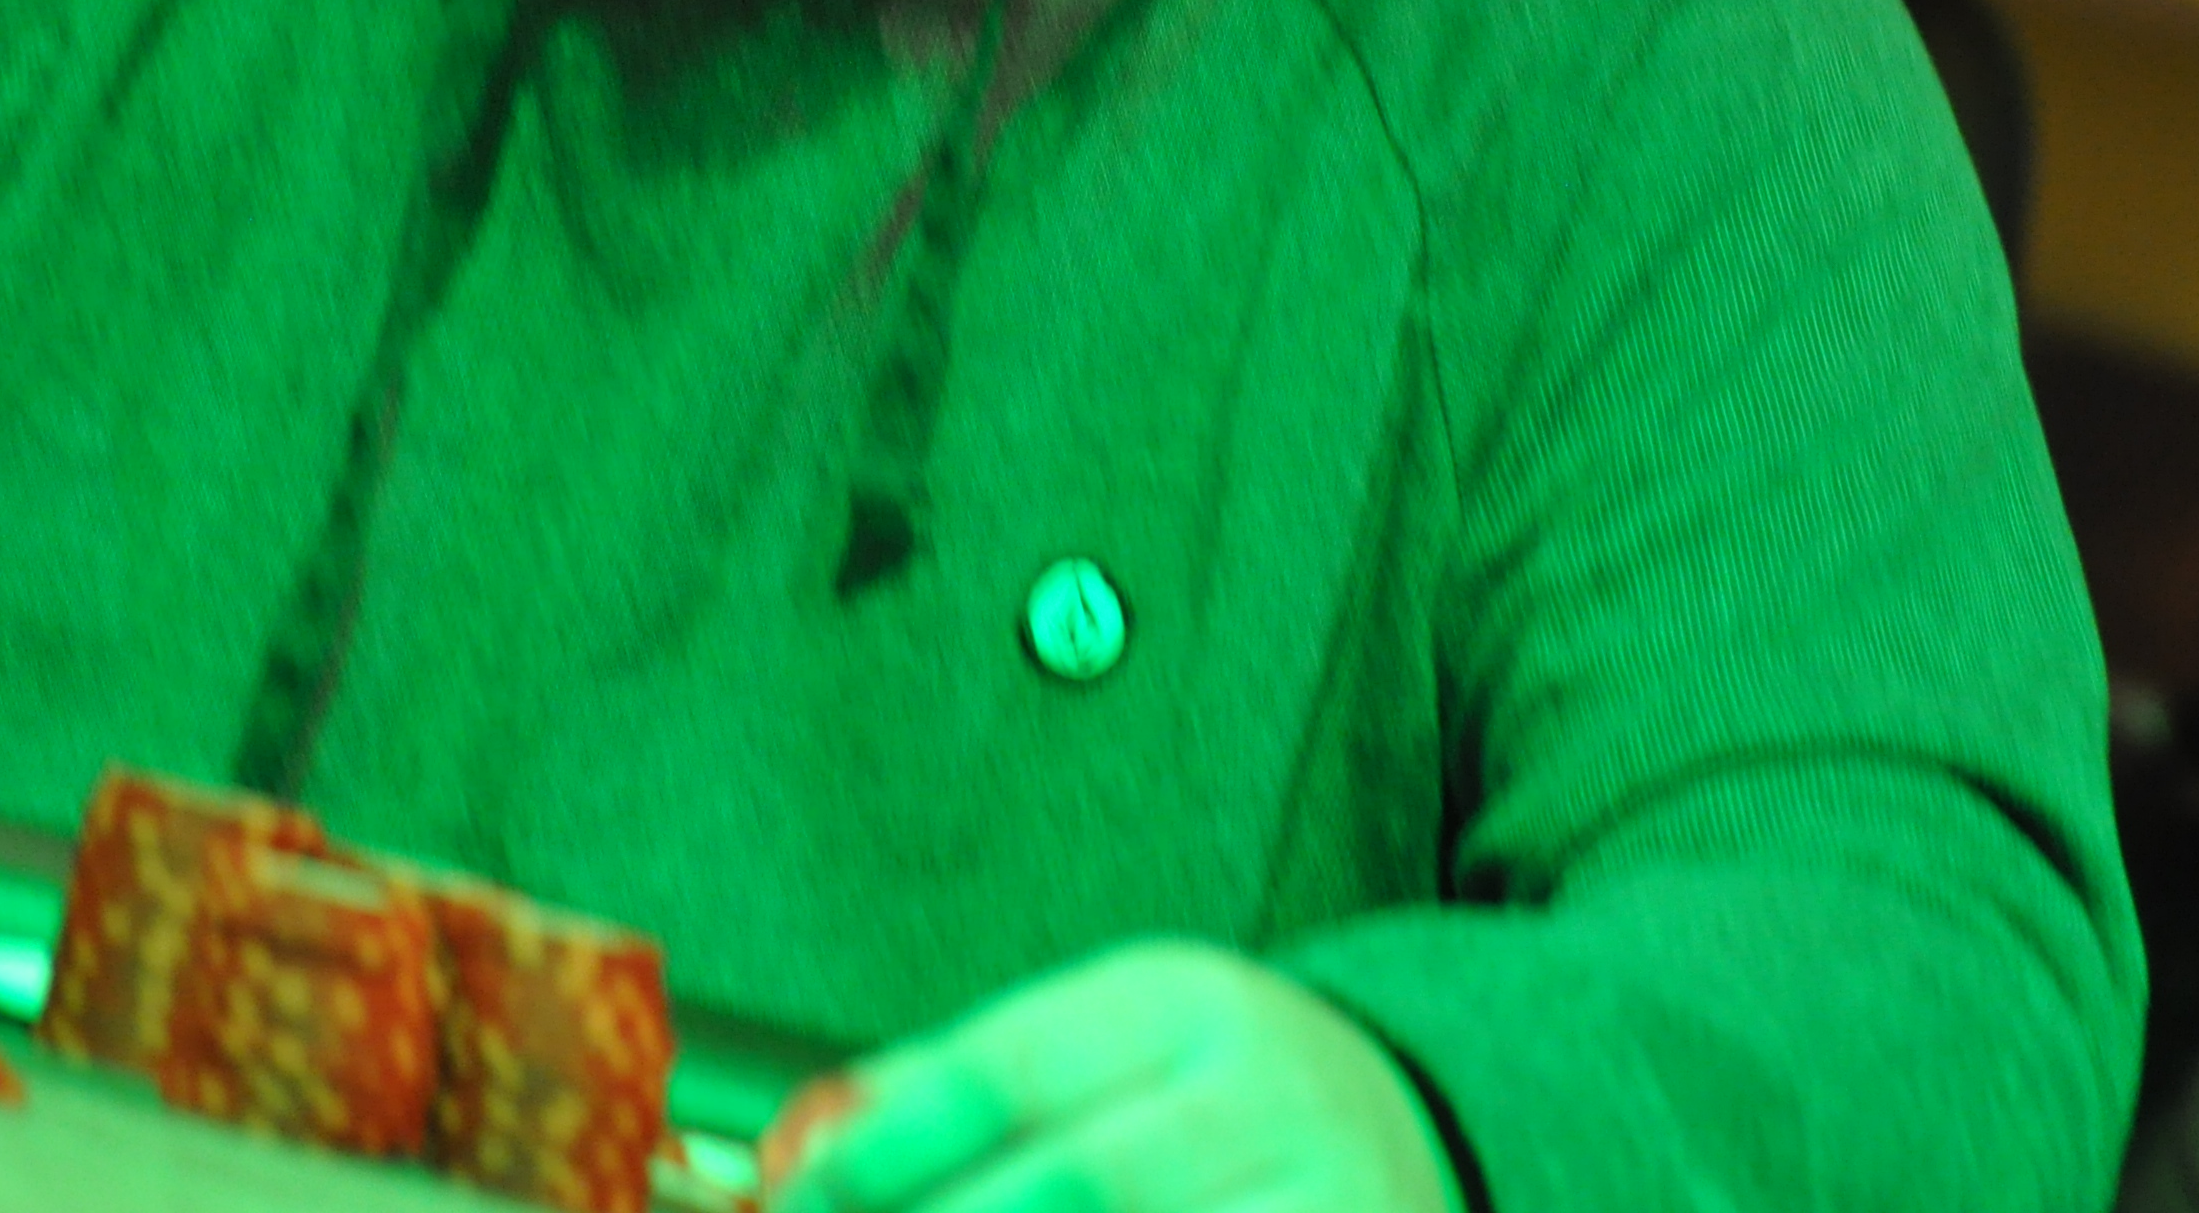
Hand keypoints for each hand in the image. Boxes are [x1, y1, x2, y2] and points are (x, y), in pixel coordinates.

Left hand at [777, 938, 1469, 1212]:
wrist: (1405, 1134)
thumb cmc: (1203, 1104)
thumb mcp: (1107, 1049)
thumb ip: (968, 1092)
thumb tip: (812, 1156)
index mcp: (1180, 1006)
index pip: (1001, 1075)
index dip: (877, 1156)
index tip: (793, 1206)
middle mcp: (1266, 1098)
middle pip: (1069, 1189)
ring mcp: (1333, 1202)